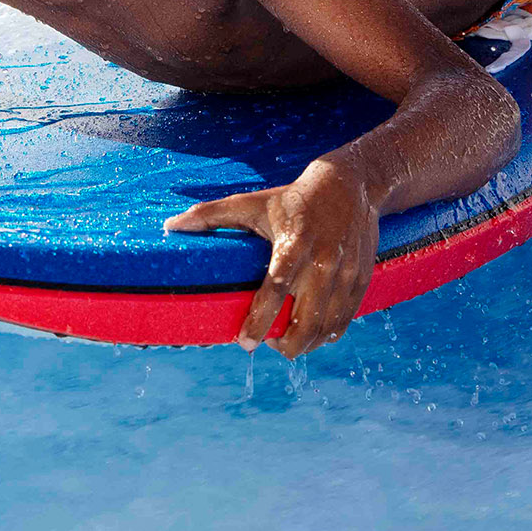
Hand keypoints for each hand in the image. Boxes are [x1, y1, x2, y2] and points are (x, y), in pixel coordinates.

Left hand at [163, 160, 379, 355]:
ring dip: (304, 344)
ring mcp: (346, 274)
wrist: (350, 186)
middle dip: (284, 345)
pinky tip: (310, 334)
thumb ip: (210, 215)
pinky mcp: (361, 280)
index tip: (244, 342)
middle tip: (265, 344)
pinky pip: (344, 321)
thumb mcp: (251, 203)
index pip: (277, 289)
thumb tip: (171, 226)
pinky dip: (326, 335)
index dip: (260, 321)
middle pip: (307, 321)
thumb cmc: (292, 198)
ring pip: (327, 328)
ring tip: (284, 342)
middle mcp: (324, 262)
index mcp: (294, 244)